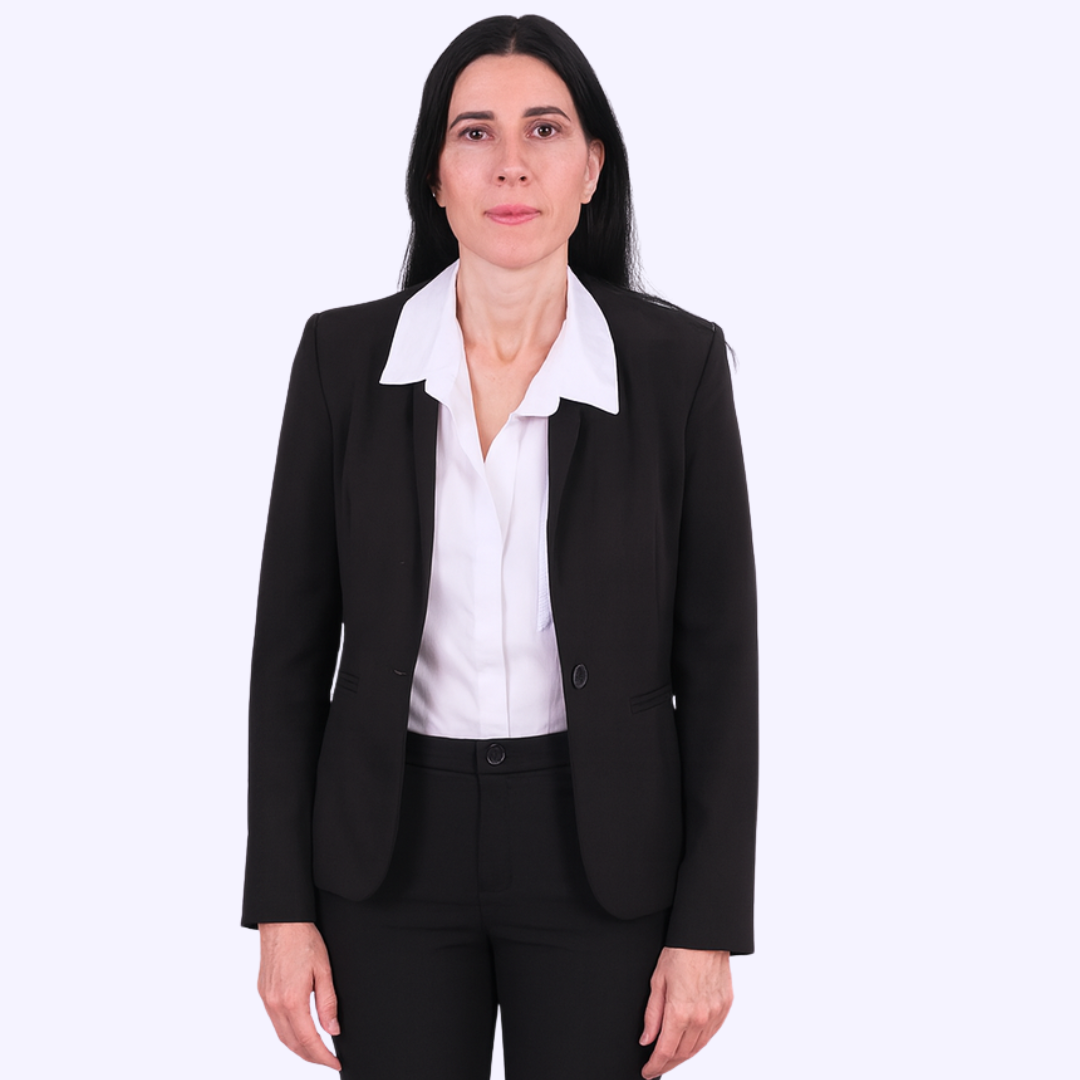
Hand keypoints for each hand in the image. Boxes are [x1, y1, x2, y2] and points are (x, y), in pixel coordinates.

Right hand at [257, 922, 341, 1070]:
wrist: (281, 920)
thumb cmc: (304, 940)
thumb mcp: (324, 970)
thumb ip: (328, 1003)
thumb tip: (332, 1030)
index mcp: (292, 1000)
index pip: (309, 1040)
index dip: (323, 1056)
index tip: (335, 1063)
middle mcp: (275, 1004)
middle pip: (293, 1043)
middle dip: (311, 1057)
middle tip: (328, 1061)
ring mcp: (267, 999)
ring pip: (282, 1036)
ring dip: (299, 1048)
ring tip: (316, 1052)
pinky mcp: (263, 993)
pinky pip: (275, 1023)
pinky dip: (288, 1034)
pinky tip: (299, 1032)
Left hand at [639, 946, 732, 1077]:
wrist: (706, 936)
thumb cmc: (680, 952)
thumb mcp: (657, 981)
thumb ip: (652, 1014)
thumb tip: (647, 1040)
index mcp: (680, 1011)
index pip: (665, 1051)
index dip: (655, 1065)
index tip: (647, 1072)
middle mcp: (700, 1017)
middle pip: (683, 1053)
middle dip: (667, 1063)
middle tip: (656, 1066)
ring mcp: (715, 1013)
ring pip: (698, 1047)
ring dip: (683, 1056)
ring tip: (670, 1058)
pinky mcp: (725, 1007)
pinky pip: (711, 1034)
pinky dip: (698, 1043)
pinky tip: (689, 1042)